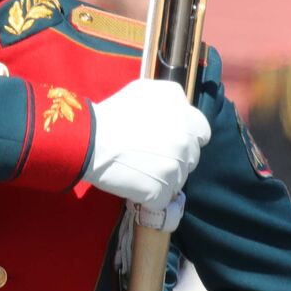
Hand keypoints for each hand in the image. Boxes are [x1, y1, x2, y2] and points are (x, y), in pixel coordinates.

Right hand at [83, 80, 210, 210]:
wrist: (89, 140)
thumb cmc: (112, 114)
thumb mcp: (144, 91)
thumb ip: (170, 101)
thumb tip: (177, 114)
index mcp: (184, 112)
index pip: (201, 132)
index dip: (186, 138)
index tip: (168, 141)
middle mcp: (186, 137)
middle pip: (191, 157)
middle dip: (174, 158)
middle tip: (148, 156)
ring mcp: (176, 165)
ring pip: (178, 180)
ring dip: (162, 179)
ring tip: (137, 170)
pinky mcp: (162, 189)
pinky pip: (162, 199)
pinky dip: (150, 197)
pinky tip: (133, 185)